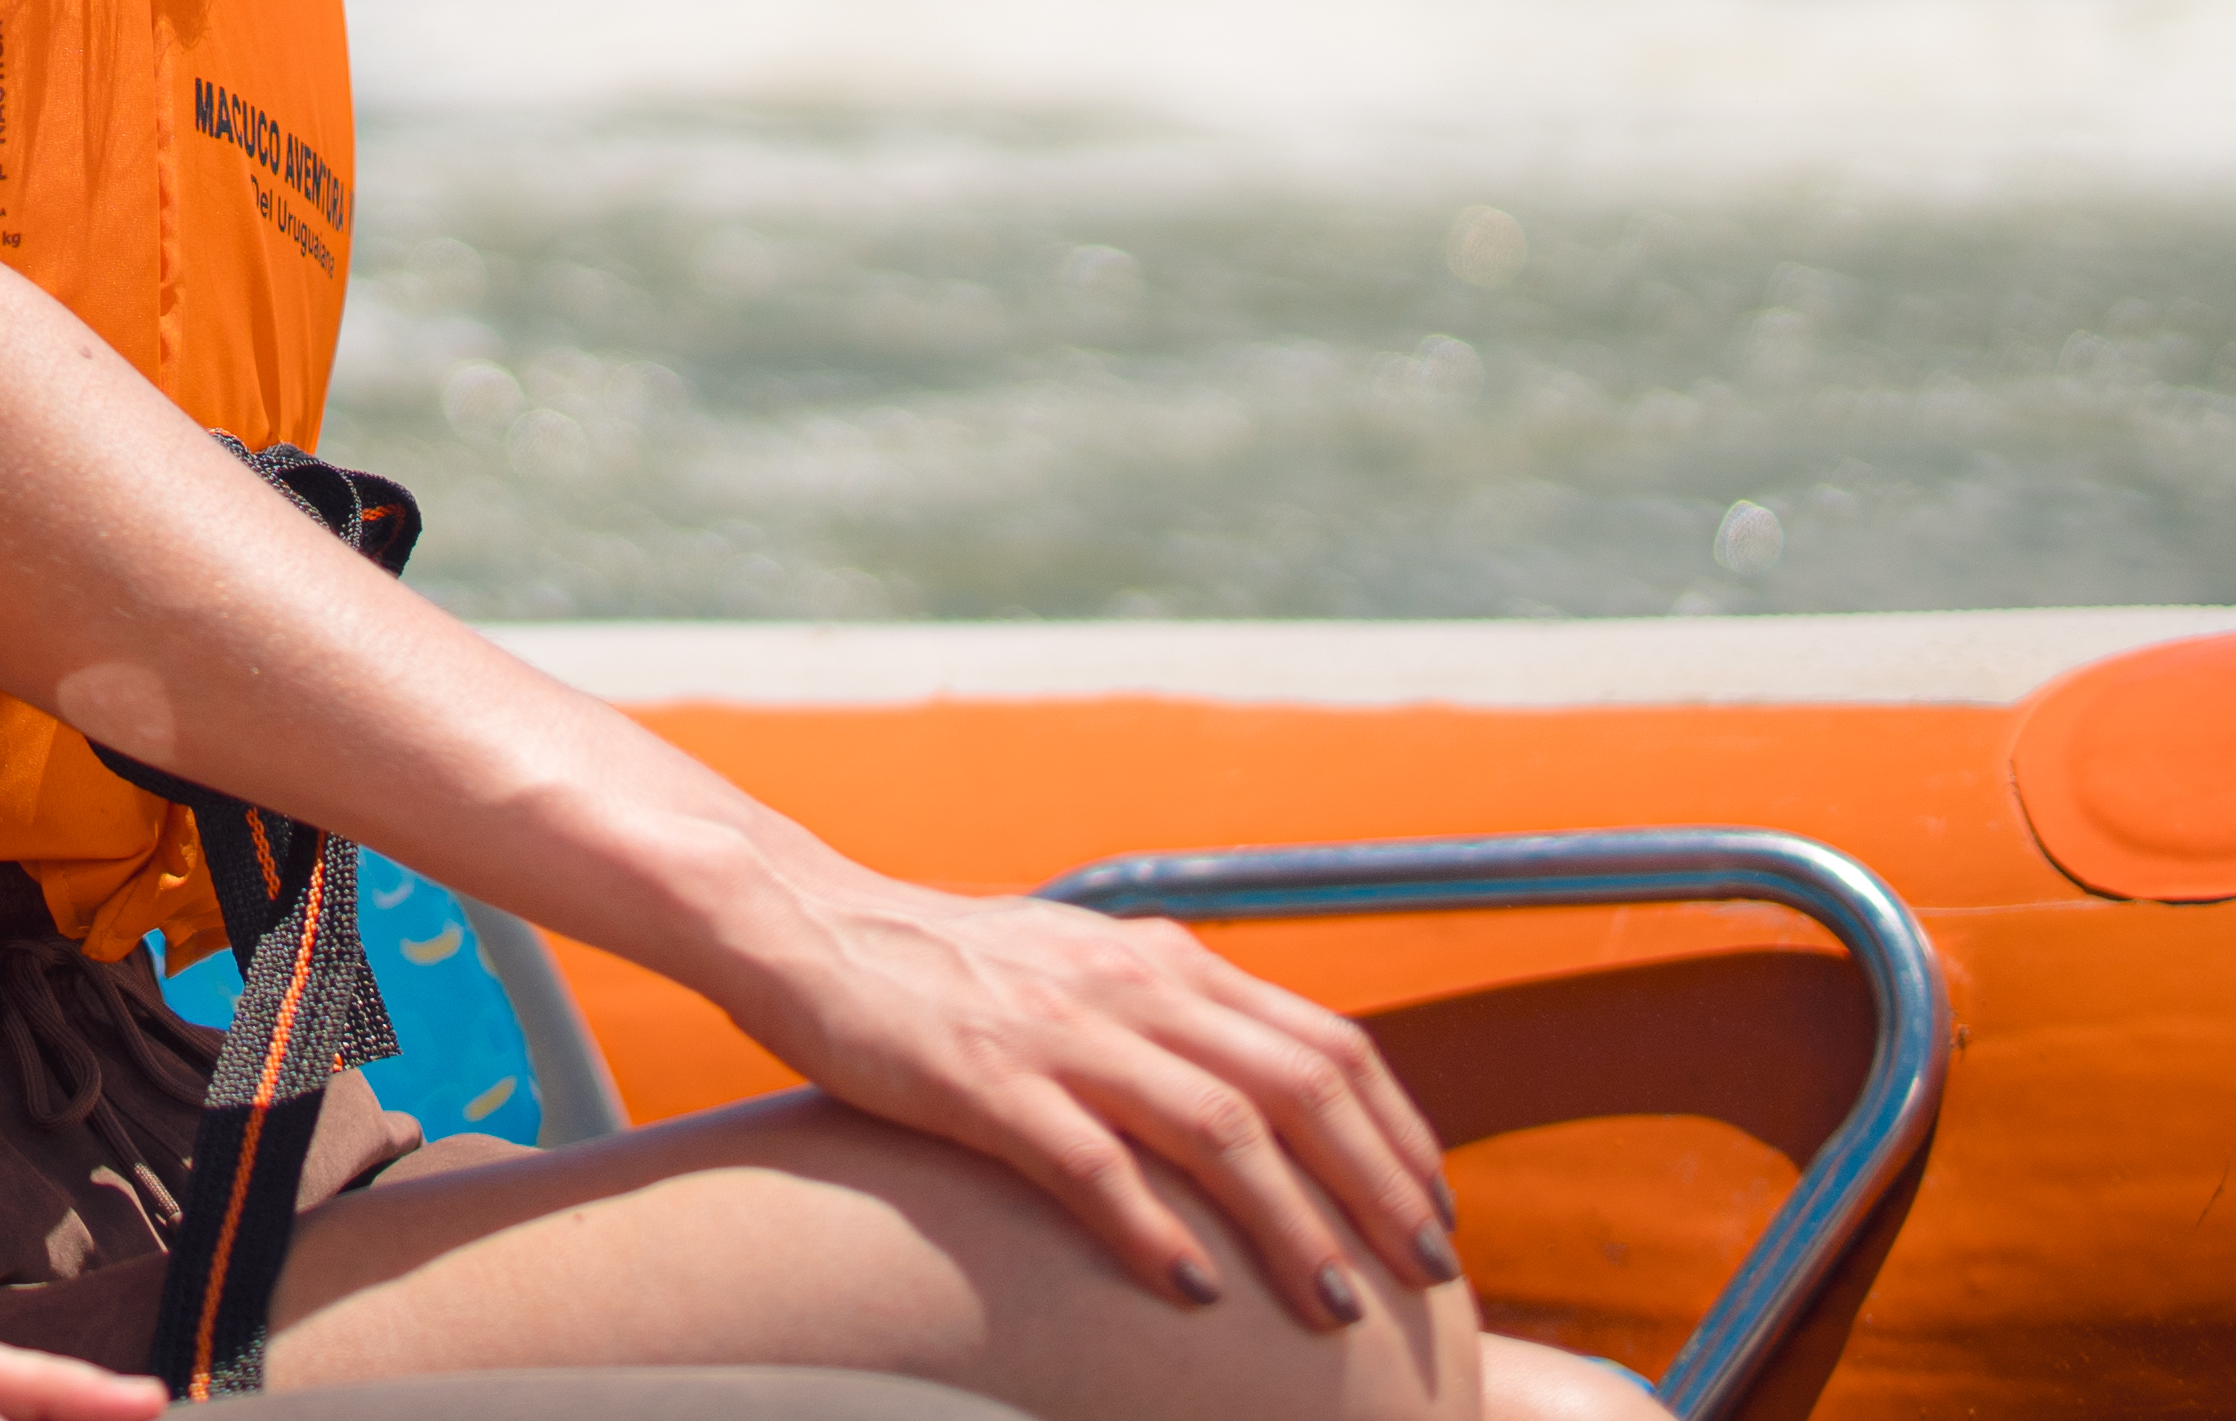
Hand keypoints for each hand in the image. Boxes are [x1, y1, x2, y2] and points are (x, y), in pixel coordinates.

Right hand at [722, 866, 1466, 1327]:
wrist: (800, 925)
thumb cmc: (942, 969)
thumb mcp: (1078, 969)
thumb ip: (1167, 1017)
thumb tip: (1262, 1098)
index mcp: (1162, 958)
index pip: (1327, 1044)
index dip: (1400, 1133)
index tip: (1435, 1210)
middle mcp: (1129, 984)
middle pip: (1300, 1088)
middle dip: (1380, 1189)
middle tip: (1425, 1275)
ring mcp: (1058, 1032)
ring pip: (1220, 1130)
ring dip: (1293, 1227)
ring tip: (1336, 1310)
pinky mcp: (982, 1080)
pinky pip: (1092, 1164)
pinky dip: (1156, 1232)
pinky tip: (1196, 1293)